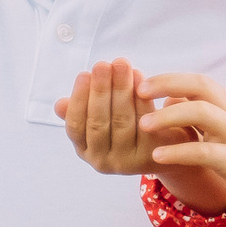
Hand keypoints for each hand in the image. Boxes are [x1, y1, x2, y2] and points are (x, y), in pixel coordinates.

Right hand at [57, 60, 225, 210]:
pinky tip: (140, 77)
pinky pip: (144, 121)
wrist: (166, 148)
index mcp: (85, 151)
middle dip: (100, 90)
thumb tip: (59, 105)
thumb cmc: (127, 126)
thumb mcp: (101, 119)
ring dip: (120, 89)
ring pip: (121, 121)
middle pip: (99, 122)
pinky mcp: (151, 155)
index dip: (79, 99)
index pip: (76, 126)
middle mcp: (102, 162)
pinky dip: (140, 98)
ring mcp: (127, 162)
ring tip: (122, 64)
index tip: (84, 73)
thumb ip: (83, 111)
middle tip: (103, 64)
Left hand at [136, 73, 225, 226]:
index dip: (169, 79)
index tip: (141, 85)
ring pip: (203, 113)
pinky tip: (158, 156)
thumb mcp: (224, 133)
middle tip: (138, 94)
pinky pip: (205, 151)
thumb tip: (168, 103)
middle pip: (201, 87)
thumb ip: (200, 117)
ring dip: (169, 116)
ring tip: (143, 126)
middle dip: (167, 85)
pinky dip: (179, 151)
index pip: (198, 81)